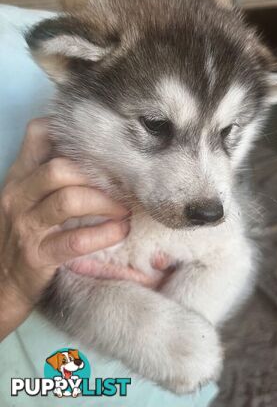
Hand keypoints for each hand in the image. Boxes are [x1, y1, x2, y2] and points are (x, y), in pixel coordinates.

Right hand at [0, 118, 166, 338]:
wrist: (0, 283)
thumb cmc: (23, 234)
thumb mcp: (28, 198)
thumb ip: (51, 174)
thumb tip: (95, 153)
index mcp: (19, 176)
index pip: (38, 134)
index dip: (71, 131)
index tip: (103, 145)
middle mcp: (19, 196)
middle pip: (60, 168)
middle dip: (98, 175)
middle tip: (123, 184)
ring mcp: (26, 226)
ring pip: (69, 200)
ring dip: (106, 203)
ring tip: (125, 209)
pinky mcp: (38, 256)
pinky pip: (76, 240)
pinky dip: (105, 234)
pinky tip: (120, 231)